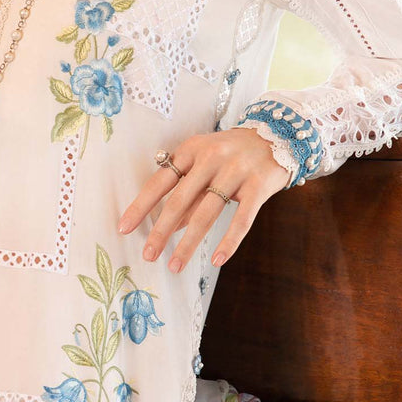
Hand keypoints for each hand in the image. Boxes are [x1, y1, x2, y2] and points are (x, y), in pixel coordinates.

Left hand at [118, 127, 290, 272]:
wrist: (277, 136)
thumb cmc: (231, 154)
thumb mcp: (204, 164)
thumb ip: (187, 192)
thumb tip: (167, 226)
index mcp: (191, 150)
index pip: (160, 181)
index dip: (141, 206)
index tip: (124, 228)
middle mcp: (211, 158)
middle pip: (180, 200)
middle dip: (161, 231)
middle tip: (148, 255)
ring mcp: (236, 171)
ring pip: (207, 213)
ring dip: (189, 243)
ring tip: (175, 265)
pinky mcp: (259, 186)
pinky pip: (241, 219)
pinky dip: (229, 241)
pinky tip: (217, 260)